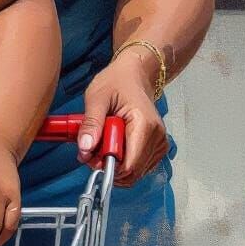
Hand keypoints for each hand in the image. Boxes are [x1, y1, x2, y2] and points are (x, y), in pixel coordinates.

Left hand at [78, 51, 167, 186]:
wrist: (133, 74)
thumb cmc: (117, 81)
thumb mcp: (97, 97)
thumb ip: (91, 123)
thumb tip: (85, 148)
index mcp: (145, 124)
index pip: (130, 164)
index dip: (107, 165)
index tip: (89, 156)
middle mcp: (157, 137)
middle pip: (132, 170)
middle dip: (108, 165)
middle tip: (90, 151)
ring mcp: (159, 143)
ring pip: (136, 171)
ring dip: (114, 163)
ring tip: (100, 143)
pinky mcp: (156, 146)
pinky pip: (139, 165)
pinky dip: (123, 160)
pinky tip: (112, 144)